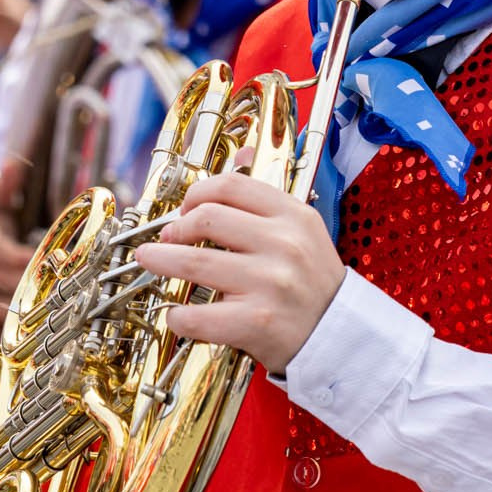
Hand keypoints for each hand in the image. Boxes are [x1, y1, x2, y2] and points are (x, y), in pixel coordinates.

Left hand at [135, 172, 345, 371]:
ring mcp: (270, 284)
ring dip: (161, 261)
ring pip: (193, 262)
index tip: (185, 208)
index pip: (232, 186)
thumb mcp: (304, 231)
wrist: (341, 336)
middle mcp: (284, 245)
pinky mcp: (256, 322)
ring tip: (150, 260)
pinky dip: (178, 315)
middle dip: (175, 227)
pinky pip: (198, 315)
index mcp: (294, 217)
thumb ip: (268, 200)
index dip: (197, 193)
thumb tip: (241, 155)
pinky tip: (177, 314)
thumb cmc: (313, 284)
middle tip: (166, 238)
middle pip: (207, 218)